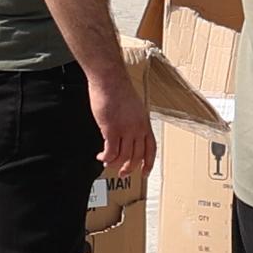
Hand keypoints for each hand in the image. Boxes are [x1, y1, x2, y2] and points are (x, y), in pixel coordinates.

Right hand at [87, 59, 156, 183]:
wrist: (110, 79)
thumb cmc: (119, 88)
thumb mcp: (134, 106)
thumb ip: (133, 120)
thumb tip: (127, 132)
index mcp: (145, 122)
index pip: (151, 148)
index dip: (148, 162)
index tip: (145, 172)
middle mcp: (138, 128)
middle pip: (137, 156)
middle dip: (129, 168)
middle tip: (122, 173)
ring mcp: (125, 130)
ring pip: (123, 156)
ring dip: (115, 164)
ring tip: (107, 163)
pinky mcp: (111, 130)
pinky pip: (110, 151)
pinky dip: (105, 157)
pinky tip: (101, 156)